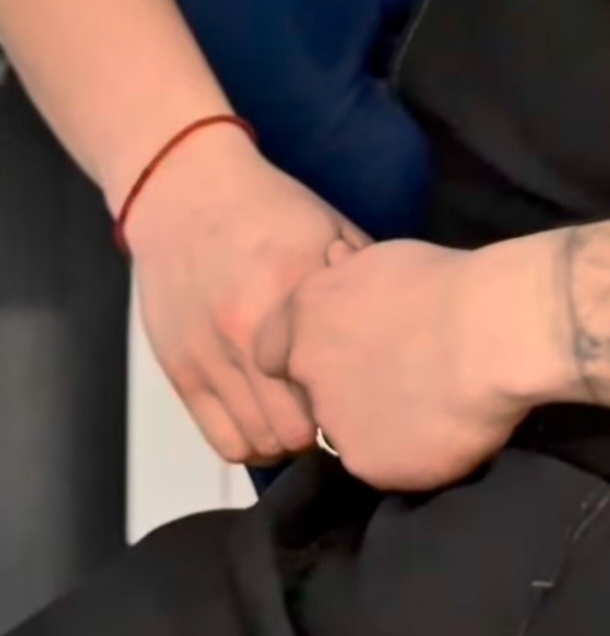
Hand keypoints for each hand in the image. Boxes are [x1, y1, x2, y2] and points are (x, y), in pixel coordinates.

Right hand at [125, 121, 369, 466]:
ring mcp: (212, 358)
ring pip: (261, 442)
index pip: (339, 384)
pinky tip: (265, 420)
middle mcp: (250, 333)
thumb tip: (402, 324)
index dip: (357, 398)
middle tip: (335, 410)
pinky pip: (223, 441)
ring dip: (286, 440)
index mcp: (296, 295)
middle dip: (324, 428)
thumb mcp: (329, 228)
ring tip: (300, 417)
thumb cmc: (269, 210)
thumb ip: (362, 278)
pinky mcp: (182, 373)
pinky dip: (250, 442)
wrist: (187, 193)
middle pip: (299, 430)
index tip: (365, 390)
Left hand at [256, 233, 563, 489]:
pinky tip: (440, 430)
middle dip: (341, 392)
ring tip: (426, 405)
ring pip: (348, 432)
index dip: (299, 355)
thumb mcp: (384, 259)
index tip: (332, 354)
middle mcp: (308, 373)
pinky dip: (407, 452)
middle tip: (392, 381)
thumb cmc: (444, 283)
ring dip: (376, 424)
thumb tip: (333, 261)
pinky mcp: (369, 466)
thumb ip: (348, 272)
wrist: (490, 334)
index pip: (269, 349)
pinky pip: (384, 464)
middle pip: (312, 394)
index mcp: (306, 315)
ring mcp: (336, 424)